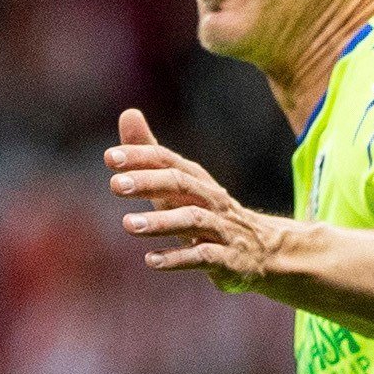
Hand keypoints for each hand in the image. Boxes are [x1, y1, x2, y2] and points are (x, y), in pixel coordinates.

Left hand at [107, 108, 279, 290]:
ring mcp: (222, 229)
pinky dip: (178, 258)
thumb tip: (128, 113)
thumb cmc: (206, 211)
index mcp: (195, 178)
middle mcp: (211, 199)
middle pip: (181, 184)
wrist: (263, 250)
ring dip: (160, 222)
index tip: (110, 158)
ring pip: (193, 220)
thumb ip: (150, 152)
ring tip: (128, 224)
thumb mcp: (179, 182)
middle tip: (115, 185)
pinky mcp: (228, 259)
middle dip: (149, 183)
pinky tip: (151, 260)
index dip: (140, 157)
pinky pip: (204, 256)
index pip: (167, 160)